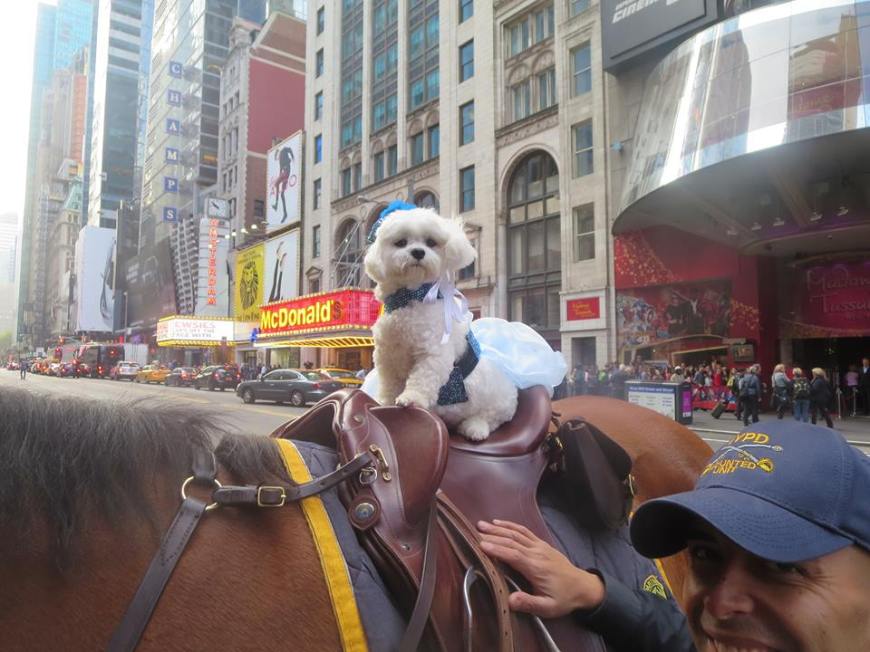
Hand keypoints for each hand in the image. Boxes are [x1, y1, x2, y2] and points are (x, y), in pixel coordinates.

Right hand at [477, 519, 604, 618]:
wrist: (583, 587)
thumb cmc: (563, 598)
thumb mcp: (548, 607)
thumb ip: (529, 603)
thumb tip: (509, 600)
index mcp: (536, 568)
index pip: (513, 555)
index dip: (497, 549)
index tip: (480, 545)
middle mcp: (537, 553)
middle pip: (512, 541)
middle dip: (493, 536)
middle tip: (474, 532)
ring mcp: (539, 546)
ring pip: (516, 534)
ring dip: (498, 528)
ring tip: (481, 525)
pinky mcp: (541, 544)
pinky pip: (524, 531)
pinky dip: (511, 525)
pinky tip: (499, 523)